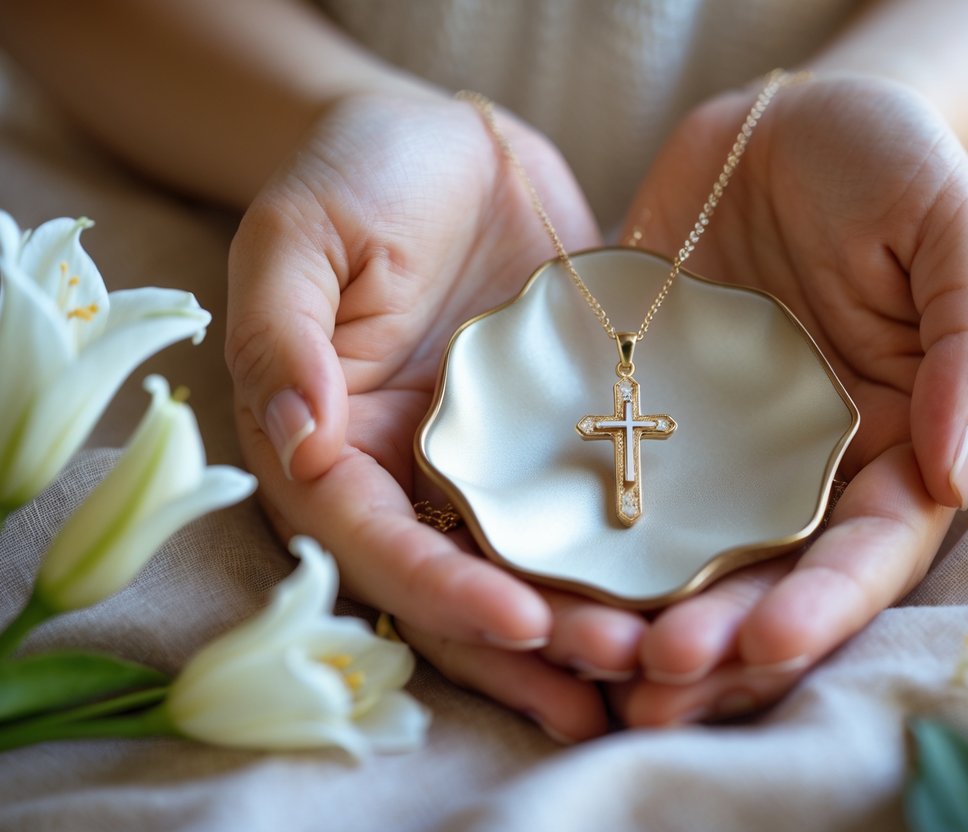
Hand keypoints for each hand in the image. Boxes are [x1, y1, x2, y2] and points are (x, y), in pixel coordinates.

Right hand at [225, 92, 647, 740]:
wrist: (447, 145)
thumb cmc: (356, 175)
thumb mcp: (300, 234)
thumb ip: (283, 330)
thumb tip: (295, 433)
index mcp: (329, 445)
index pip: (373, 542)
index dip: (439, 590)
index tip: (518, 621)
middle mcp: (403, 477)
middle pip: (454, 588)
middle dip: (526, 645)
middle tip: (614, 675)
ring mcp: (481, 468)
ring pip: (525, 572)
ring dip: (581, 629)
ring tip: (657, 667)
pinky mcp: (548, 445)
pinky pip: (583, 518)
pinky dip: (621, 569)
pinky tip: (682, 607)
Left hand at [606, 74, 967, 724]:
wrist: (781, 123)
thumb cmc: (889, 165)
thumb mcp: (953, 233)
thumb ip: (966, 346)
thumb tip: (951, 471)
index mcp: (890, 444)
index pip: (868, 550)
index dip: (823, 605)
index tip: (767, 643)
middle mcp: (803, 469)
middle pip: (769, 582)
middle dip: (721, 644)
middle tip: (659, 680)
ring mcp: (719, 452)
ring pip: (688, 561)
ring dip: (646, 622)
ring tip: (596, 666)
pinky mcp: (645, 419)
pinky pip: (614, 491)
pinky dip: (588, 550)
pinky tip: (545, 589)